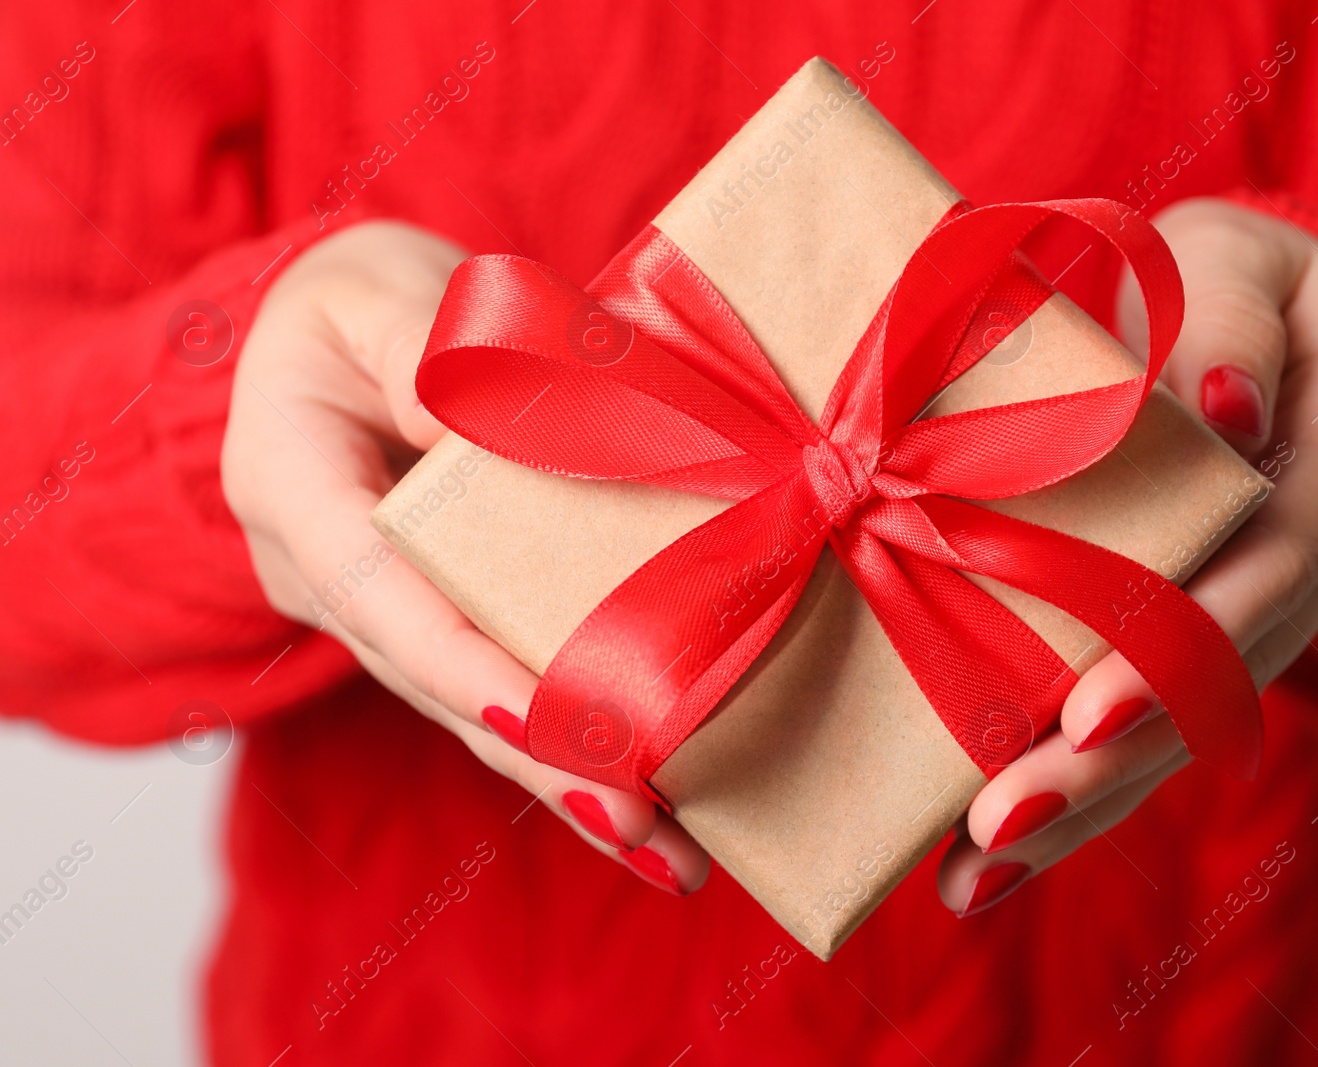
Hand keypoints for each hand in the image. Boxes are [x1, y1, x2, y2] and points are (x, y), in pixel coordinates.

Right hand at [221, 220, 708, 895]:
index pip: (374, 585)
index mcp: (290, 483)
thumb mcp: (376, 288)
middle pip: (433, 682)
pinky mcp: (439, 626)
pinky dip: (574, 752)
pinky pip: (503, 695)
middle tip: (637, 825)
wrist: (342, 336)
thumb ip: (422, 346)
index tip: (544, 715)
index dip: (457, 656)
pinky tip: (650, 813)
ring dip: (570, 784)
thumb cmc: (359, 302)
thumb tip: (491, 424)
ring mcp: (381, 614)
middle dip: (538, 758)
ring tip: (671, 856)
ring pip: (472, 713)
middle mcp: (323, 573)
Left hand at [939, 197, 1317, 915]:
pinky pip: (1171, 712)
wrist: (1254, 319)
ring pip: (1202, 718)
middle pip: (1237, 669)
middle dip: (1121, 757)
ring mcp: (1296, 595)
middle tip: (1004, 823)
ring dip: (1094, 797)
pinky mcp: (1237, 630)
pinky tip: (1000, 851)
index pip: (1282, 552)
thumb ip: (1224, 314)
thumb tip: (1220, 407)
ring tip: (982, 869)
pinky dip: (1092, 779)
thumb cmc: (1216, 274)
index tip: (1090, 714)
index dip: (1190, 639)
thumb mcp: (1226, 253)